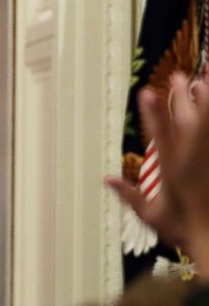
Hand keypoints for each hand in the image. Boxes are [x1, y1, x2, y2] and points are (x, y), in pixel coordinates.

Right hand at [106, 74, 208, 262]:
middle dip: (180, 97)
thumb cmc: (183, 229)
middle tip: (178, 76)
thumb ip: (129, 195)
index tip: (146, 92)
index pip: (158, 134)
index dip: (151, 112)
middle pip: (184, 121)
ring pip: (205, 124)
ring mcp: (206, 159)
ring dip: (204, 102)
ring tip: (202, 82)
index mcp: (170, 170)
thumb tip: (107, 179)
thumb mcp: (150, 216)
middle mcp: (189, 160)